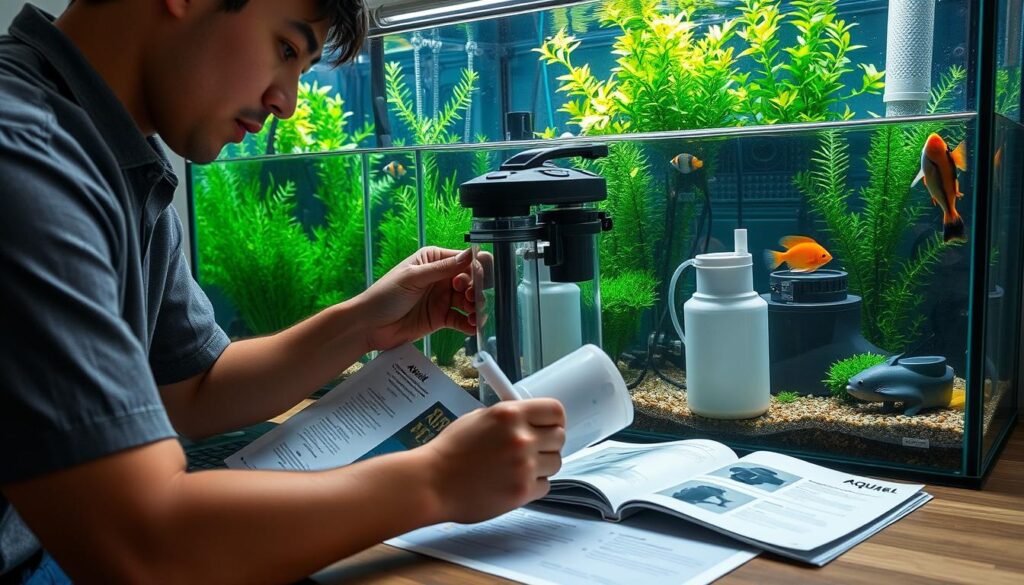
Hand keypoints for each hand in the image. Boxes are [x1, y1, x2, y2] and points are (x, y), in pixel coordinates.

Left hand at [355, 246, 475, 350]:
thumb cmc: (384, 295)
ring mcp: (442, 299)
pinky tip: (472, 328)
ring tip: (474, 316)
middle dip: (476, 290)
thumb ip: (442, 268)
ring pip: (469, 301)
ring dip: (476, 308)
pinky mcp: (441, 318)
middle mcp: (441, 278)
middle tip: (472, 299)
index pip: (463, 259)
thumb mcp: (413, 278)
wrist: (368, 326)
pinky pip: (460, 320)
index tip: (477, 279)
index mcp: (433, 260)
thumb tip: (469, 255)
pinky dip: (469, 324)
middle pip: (471, 281)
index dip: (474, 268)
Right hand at [417, 399, 565, 523]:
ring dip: (542, 466)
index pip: (555, 411)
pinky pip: (545, 485)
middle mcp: (522, 438)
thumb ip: (508, 418)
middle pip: (560, 438)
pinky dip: (533, 486)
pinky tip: (513, 482)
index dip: (555, 419)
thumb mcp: (478, 419)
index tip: (549, 426)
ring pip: (556, 463)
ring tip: (519, 468)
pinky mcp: (522, 492)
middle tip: (533, 449)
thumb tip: (531, 421)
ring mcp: (524, 466)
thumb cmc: (450, 451)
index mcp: (511, 414)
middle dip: (549, 443)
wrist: (432, 483)